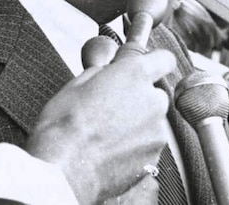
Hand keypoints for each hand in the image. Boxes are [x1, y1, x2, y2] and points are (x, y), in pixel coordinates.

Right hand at [25, 49, 175, 204]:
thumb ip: (105, 72)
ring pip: (152, 122)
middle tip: (111, 110)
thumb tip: (110, 72)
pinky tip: (110, 151)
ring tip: (106, 135)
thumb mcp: (78, 83)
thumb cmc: (64, 127)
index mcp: (136, 74)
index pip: (165, 59)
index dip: (155, 64)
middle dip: (140, 100)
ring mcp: (156, 131)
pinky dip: (135, 147)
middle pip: (156, 95)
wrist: (63, 170)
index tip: (146, 70)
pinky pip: (147, 145)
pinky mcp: (153, 156)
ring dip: (137, 125)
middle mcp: (153, 100)